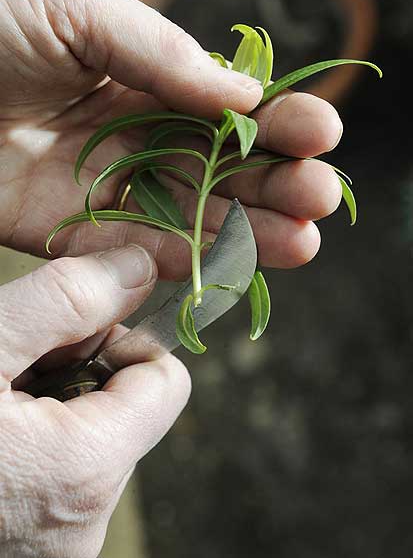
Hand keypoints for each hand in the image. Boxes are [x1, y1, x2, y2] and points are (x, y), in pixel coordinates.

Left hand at [0, 0, 342, 278]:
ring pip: (190, 215)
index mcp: (142, 76)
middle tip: (320, 197)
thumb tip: (243, 92)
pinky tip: (228, 262)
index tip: (320, 135)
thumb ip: (162, 52)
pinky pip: (134, 250)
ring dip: (248, 231)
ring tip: (303, 242)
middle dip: (275, 182)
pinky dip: (181, 259)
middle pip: (219, 167)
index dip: (275, 120)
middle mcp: (133, 135)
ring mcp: (105, 186)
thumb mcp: (79, 8)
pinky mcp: (68, 231)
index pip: (224, 106)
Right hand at [0, 244, 190, 557]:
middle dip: (80, 371)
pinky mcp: (36, 548)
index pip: (166, 379)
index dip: (125, 340)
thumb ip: (63, 301)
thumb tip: (137, 268)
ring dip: (52, 405)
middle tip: (14, 370)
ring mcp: (59, 543)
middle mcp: (84, 521)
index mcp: (85, 469)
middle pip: (127, 408)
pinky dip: (36, 443)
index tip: (73, 331)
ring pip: (93, 439)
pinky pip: (63, 474)